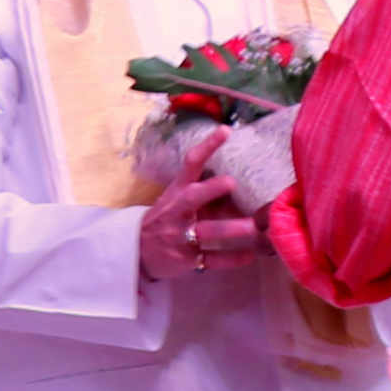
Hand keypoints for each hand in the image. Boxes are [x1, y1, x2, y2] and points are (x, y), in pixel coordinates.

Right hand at [137, 136, 259, 280]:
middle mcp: (177, 212)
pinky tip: (249, 256)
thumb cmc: (167, 219)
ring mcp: (180, 236)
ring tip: (253, 228)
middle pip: (192, 198)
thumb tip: (244, 184)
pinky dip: (231, 259)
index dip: (207, 146)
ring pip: (206, 231)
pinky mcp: (186, 260)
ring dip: (229, 229)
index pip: (191, 164)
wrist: (137, 252)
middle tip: (232, 182)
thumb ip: (205, 193)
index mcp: (177, 192)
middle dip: (211, 189)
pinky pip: (211, 259)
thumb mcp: (177, 201)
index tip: (226, 131)